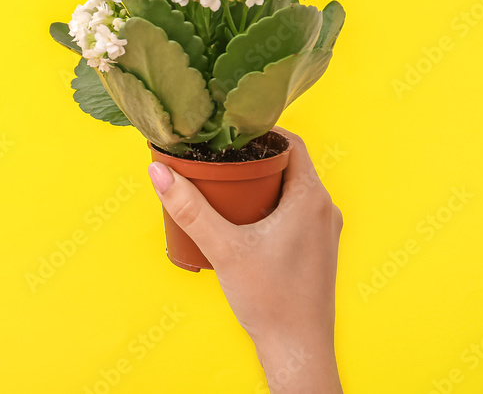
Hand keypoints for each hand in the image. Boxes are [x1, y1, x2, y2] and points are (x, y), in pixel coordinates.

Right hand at [147, 127, 342, 393]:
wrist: (297, 349)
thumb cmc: (270, 300)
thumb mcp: (223, 248)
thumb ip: (189, 208)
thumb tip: (158, 170)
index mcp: (311, 197)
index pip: (290, 142)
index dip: (258, 132)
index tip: (227, 133)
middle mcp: (324, 209)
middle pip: (288, 164)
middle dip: (251, 159)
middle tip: (216, 160)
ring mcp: (323, 231)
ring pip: (290, 188)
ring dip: (259, 183)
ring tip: (222, 187)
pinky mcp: (316, 249)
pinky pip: (292, 211)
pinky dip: (268, 205)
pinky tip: (240, 220)